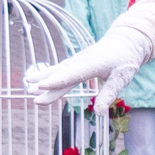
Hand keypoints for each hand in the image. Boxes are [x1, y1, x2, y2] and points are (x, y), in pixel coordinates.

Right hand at [24, 23, 154, 110]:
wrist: (126, 40)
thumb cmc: (125, 60)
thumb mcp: (122, 78)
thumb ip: (109, 94)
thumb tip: (100, 113)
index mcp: (95, 63)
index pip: (74, 74)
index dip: (58, 80)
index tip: (43, 86)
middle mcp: (83, 60)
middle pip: (63, 73)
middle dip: (48, 83)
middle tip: (32, 93)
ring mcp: (78, 59)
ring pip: (59, 69)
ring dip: (44, 77)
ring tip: (28, 85)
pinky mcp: (76, 61)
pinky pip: (61, 68)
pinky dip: (49, 74)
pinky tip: (37, 80)